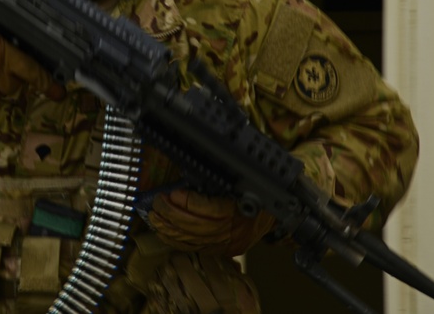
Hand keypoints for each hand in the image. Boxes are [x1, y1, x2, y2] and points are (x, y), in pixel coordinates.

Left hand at [147, 189, 274, 255]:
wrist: (278, 214)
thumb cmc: (256, 194)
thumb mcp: (239, 183)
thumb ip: (214, 185)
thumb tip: (186, 181)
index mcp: (239, 210)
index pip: (208, 209)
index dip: (187, 202)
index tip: (173, 193)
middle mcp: (233, 230)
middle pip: (196, 226)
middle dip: (171, 214)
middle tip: (157, 203)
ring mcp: (228, 244)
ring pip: (192, 240)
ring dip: (169, 229)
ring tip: (155, 217)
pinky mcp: (223, 251)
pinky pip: (195, 249)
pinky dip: (176, 241)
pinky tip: (164, 233)